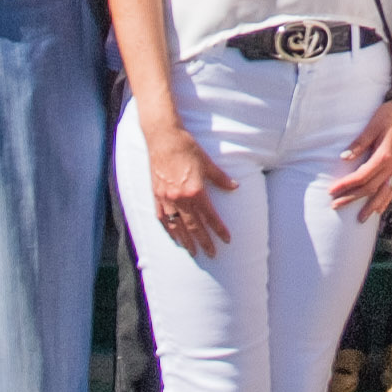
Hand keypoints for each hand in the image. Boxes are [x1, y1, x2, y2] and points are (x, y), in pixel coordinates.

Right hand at [148, 126, 230, 256]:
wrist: (163, 137)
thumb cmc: (186, 147)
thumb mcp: (207, 162)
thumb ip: (221, 178)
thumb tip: (235, 187)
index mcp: (195, 191)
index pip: (210, 216)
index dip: (219, 230)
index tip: (226, 240)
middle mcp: (180, 198)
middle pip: (193, 226)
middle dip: (203, 241)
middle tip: (211, 254)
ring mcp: (166, 198)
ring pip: (176, 225)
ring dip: (185, 240)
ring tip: (192, 251)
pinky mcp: (156, 194)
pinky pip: (161, 217)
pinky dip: (168, 228)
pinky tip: (173, 235)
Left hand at [326, 94, 391, 220]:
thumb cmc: (389, 116)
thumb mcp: (372, 126)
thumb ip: (359, 143)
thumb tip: (344, 158)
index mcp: (383, 156)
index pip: (361, 176)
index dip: (346, 185)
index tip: (332, 191)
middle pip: (370, 188)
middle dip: (352, 198)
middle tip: (336, 205)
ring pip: (383, 194)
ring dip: (371, 206)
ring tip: (360, 219)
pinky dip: (385, 201)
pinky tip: (379, 209)